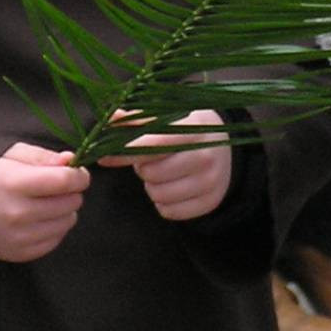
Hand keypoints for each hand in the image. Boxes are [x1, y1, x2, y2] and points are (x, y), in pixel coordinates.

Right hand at [0, 143, 89, 262]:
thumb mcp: (14, 155)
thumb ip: (44, 156)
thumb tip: (71, 160)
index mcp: (14, 184)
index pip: (64, 181)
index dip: (79, 176)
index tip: (79, 173)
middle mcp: (16, 213)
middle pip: (69, 203)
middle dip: (72, 192)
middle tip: (60, 187)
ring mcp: (17, 237)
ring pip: (67, 222)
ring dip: (66, 210)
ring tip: (49, 202)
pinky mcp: (19, 253)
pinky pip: (56, 240)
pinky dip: (56, 228)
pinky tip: (42, 218)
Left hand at [97, 109, 232, 220]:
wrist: (226, 147)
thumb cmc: (188, 130)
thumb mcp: (168, 118)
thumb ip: (137, 120)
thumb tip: (109, 118)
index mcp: (196, 128)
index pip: (154, 144)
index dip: (126, 152)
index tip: (104, 156)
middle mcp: (207, 155)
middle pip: (152, 173)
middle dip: (144, 168)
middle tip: (153, 159)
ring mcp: (211, 181)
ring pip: (158, 195)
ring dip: (152, 185)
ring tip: (164, 172)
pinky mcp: (210, 202)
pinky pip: (168, 212)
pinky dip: (163, 202)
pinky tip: (173, 186)